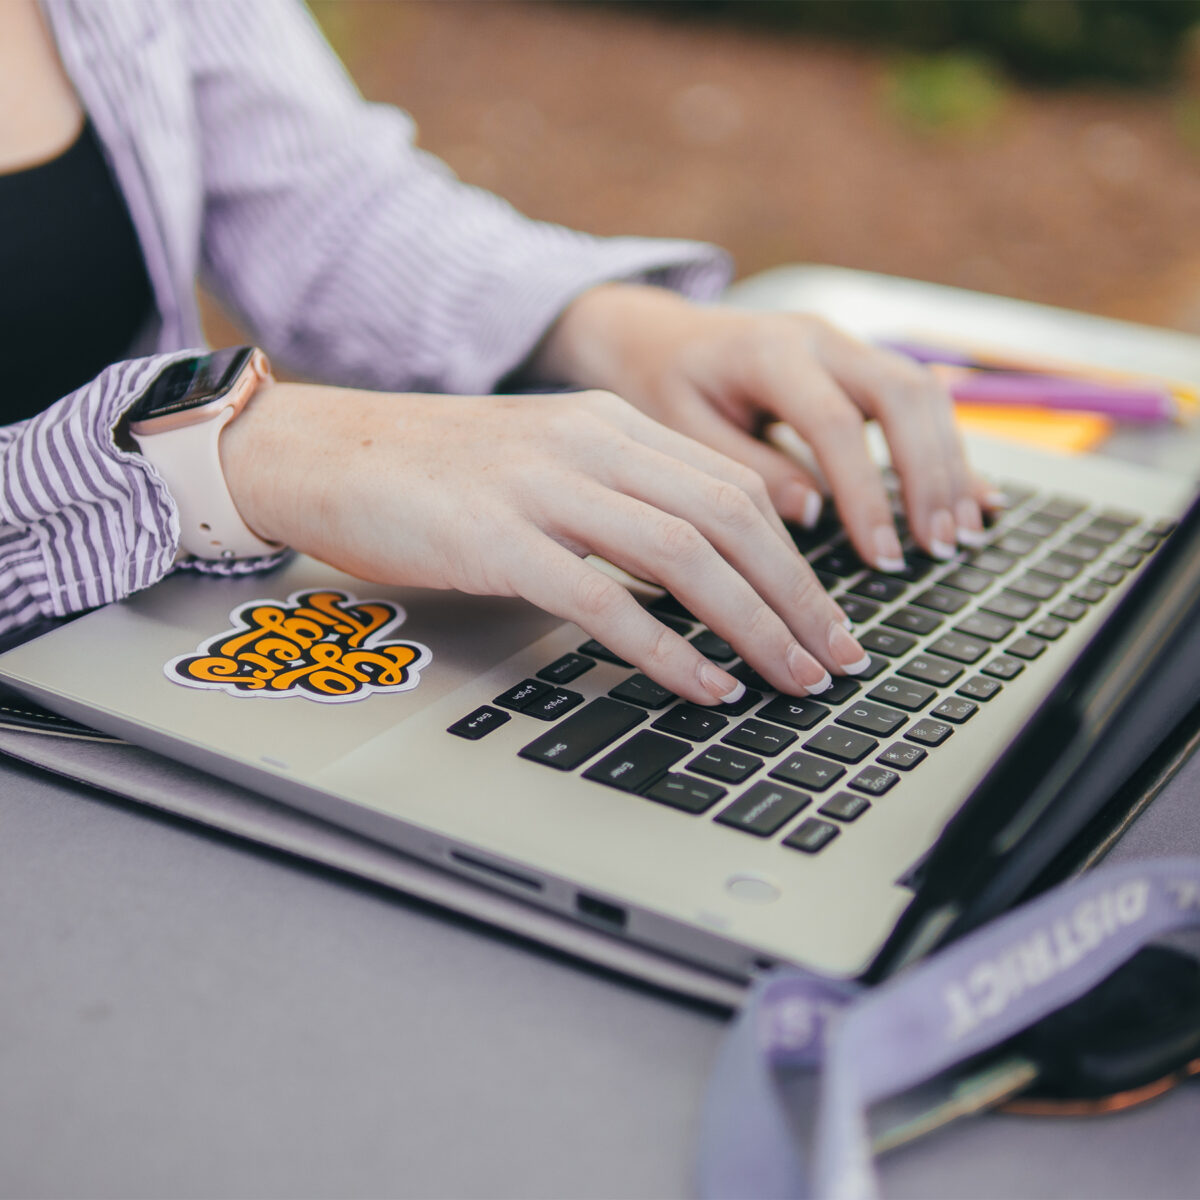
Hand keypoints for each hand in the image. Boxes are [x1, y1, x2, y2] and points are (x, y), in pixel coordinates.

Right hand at [219, 383, 871, 706]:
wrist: (322, 453)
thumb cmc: (430, 475)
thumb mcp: (543, 467)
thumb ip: (617, 503)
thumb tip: (692, 576)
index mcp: (609, 425)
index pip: (736, 487)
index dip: (798, 558)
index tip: (828, 616)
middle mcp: (588, 445)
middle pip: (731, 519)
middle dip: (798, 598)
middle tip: (836, 660)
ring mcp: (542, 488)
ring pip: (684, 555)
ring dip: (753, 625)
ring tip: (792, 680)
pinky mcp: (495, 540)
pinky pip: (603, 599)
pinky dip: (665, 649)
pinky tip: (704, 686)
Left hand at [530, 284, 996, 569]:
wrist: (656, 335)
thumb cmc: (661, 386)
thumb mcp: (680, 430)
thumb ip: (745, 468)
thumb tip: (813, 512)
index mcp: (768, 351)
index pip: (834, 423)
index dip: (865, 493)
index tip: (882, 556)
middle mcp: (818, 337)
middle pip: (901, 395)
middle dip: (928, 475)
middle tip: (938, 547)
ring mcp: (844, 344)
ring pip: (922, 393)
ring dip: (949, 464)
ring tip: (961, 534)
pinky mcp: (856, 362)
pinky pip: (918, 400)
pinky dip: (945, 450)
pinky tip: (972, 497)